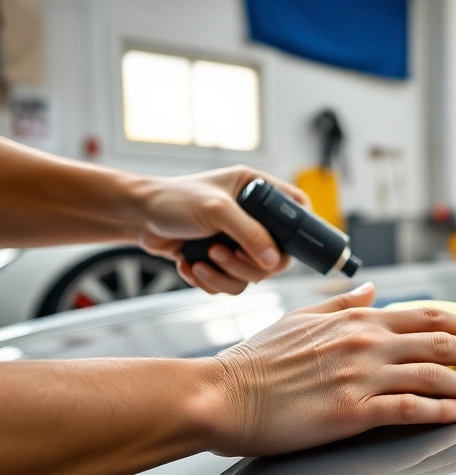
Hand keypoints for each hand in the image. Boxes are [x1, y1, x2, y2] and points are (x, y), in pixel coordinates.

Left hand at [135, 166, 309, 294]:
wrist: (136, 217)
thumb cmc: (173, 200)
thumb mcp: (216, 211)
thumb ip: (250, 234)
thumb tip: (275, 262)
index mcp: (258, 191)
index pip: (298, 210)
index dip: (300, 232)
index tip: (285, 248)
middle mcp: (253, 216)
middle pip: (277, 255)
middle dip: (248, 264)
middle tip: (223, 255)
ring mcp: (238, 240)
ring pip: (253, 275)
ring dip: (225, 276)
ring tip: (201, 261)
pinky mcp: (222, 259)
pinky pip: (232, 283)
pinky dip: (211, 282)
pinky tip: (190, 266)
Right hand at [200, 283, 455, 456]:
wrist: (219, 396)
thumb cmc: (254, 363)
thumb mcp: (299, 319)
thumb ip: (341, 303)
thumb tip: (372, 288)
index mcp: (355, 320)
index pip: (426, 314)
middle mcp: (363, 343)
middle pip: (440, 341)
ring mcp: (359, 376)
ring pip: (433, 375)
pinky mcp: (350, 412)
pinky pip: (408, 409)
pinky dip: (441, 410)